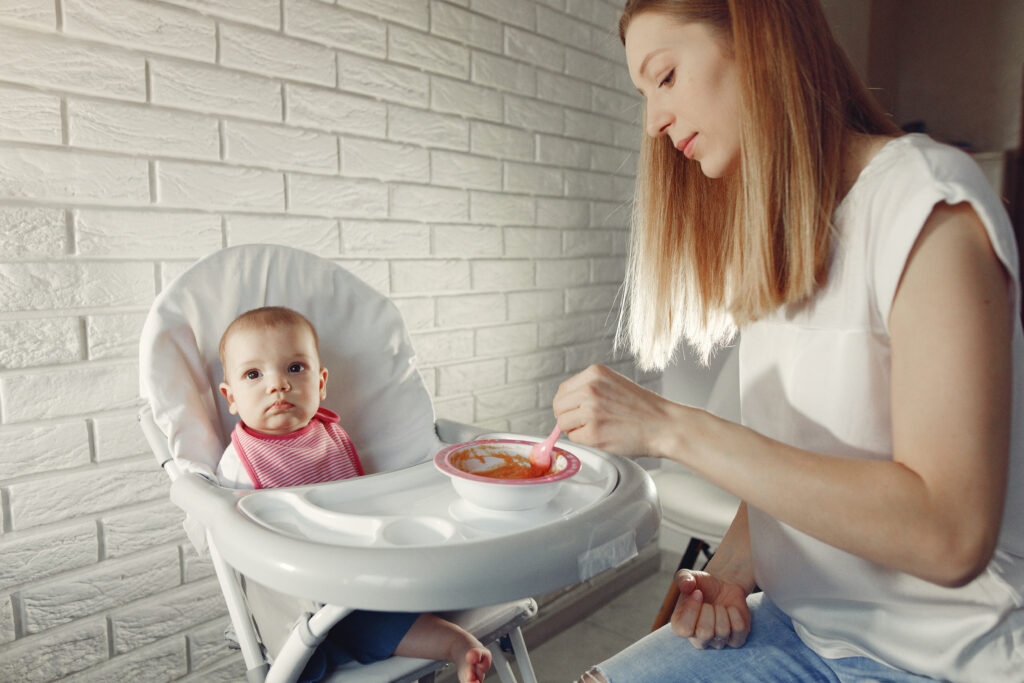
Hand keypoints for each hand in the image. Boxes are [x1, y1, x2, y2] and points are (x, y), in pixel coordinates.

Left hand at [552, 364, 677, 457]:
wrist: (664, 425)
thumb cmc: (643, 408)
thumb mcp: (614, 384)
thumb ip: (590, 389)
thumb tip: (565, 404)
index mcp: (594, 373)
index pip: (563, 390)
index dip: (567, 404)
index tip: (574, 411)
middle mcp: (590, 388)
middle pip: (559, 407)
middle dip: (568, 417)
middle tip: (585, 423)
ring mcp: (590, 410)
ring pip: (563, 423)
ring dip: (576, 429)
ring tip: (598, 428)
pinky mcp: (593, 432)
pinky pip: (574, 438)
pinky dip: (585, 440)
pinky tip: (603, 435)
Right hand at [671, 570, 749, 648]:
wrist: (723, 586)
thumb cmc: (702, 585)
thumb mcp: (689, 577)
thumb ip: (683, 578)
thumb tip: (687, 586)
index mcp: (680, 627)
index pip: (684, 629)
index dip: (692, 609)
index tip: (698, 593)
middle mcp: (698, 639)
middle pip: (705, 633)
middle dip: (709, 610)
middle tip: (709, 603)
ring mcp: (717, 642)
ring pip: (723, 631)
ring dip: (723, 611)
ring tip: (720, 606)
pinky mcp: (736, 640)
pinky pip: (739, 630)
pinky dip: (736, 614)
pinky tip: (731, 610)